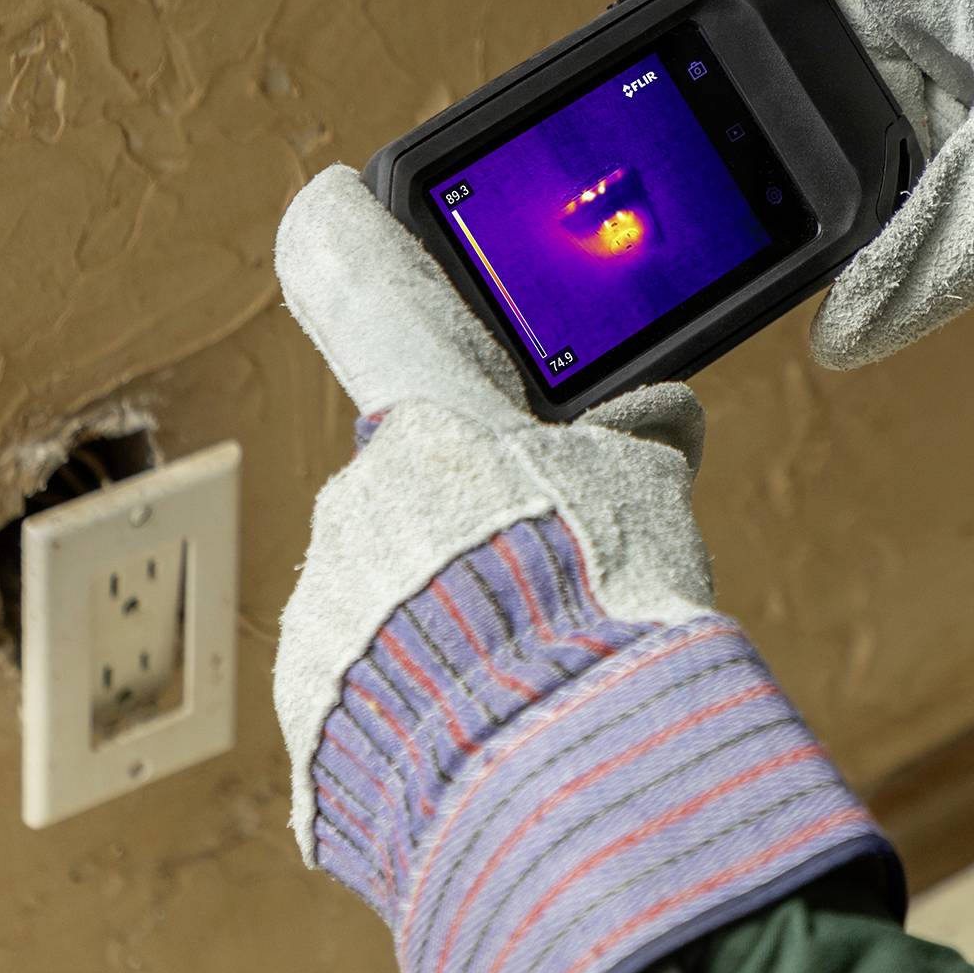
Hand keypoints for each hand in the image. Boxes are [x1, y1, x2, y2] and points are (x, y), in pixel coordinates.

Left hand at [271, 168, 887, 972]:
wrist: (544, 766)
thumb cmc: (598, 602)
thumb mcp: (647, 492)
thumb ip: (638, 443)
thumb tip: (663, 412)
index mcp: (432, 416)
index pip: (377, 300)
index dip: (349, 246)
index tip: (321, 206)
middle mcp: (356, 498)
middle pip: (410, 497)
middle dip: (465, 533)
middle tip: (549, 587)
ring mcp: (321, 611)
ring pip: (387, 606)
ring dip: (446, 636)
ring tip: (533, 685)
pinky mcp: (310, 720)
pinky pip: (371, 703)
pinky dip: (423, 720)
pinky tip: (491, 742)